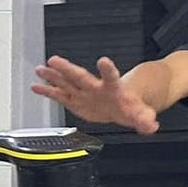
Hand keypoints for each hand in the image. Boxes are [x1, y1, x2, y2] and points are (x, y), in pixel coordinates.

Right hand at [31, 56, 153, 134]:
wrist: (123, 106)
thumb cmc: (131, 106)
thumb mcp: (141, 114)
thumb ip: (145, 120)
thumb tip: (151, 127)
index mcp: (113, 90)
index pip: (111, 78)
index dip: (108, 70)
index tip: (103, 61)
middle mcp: (96, 88)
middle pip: (81, 77)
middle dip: (67, 69)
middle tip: (55, 60)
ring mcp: (84, 93)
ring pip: (67, 83)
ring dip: (54, 76)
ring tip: (41, 68)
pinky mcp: (75, 100)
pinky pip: (59, 95)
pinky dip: (47, 91)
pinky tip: (36, 86)